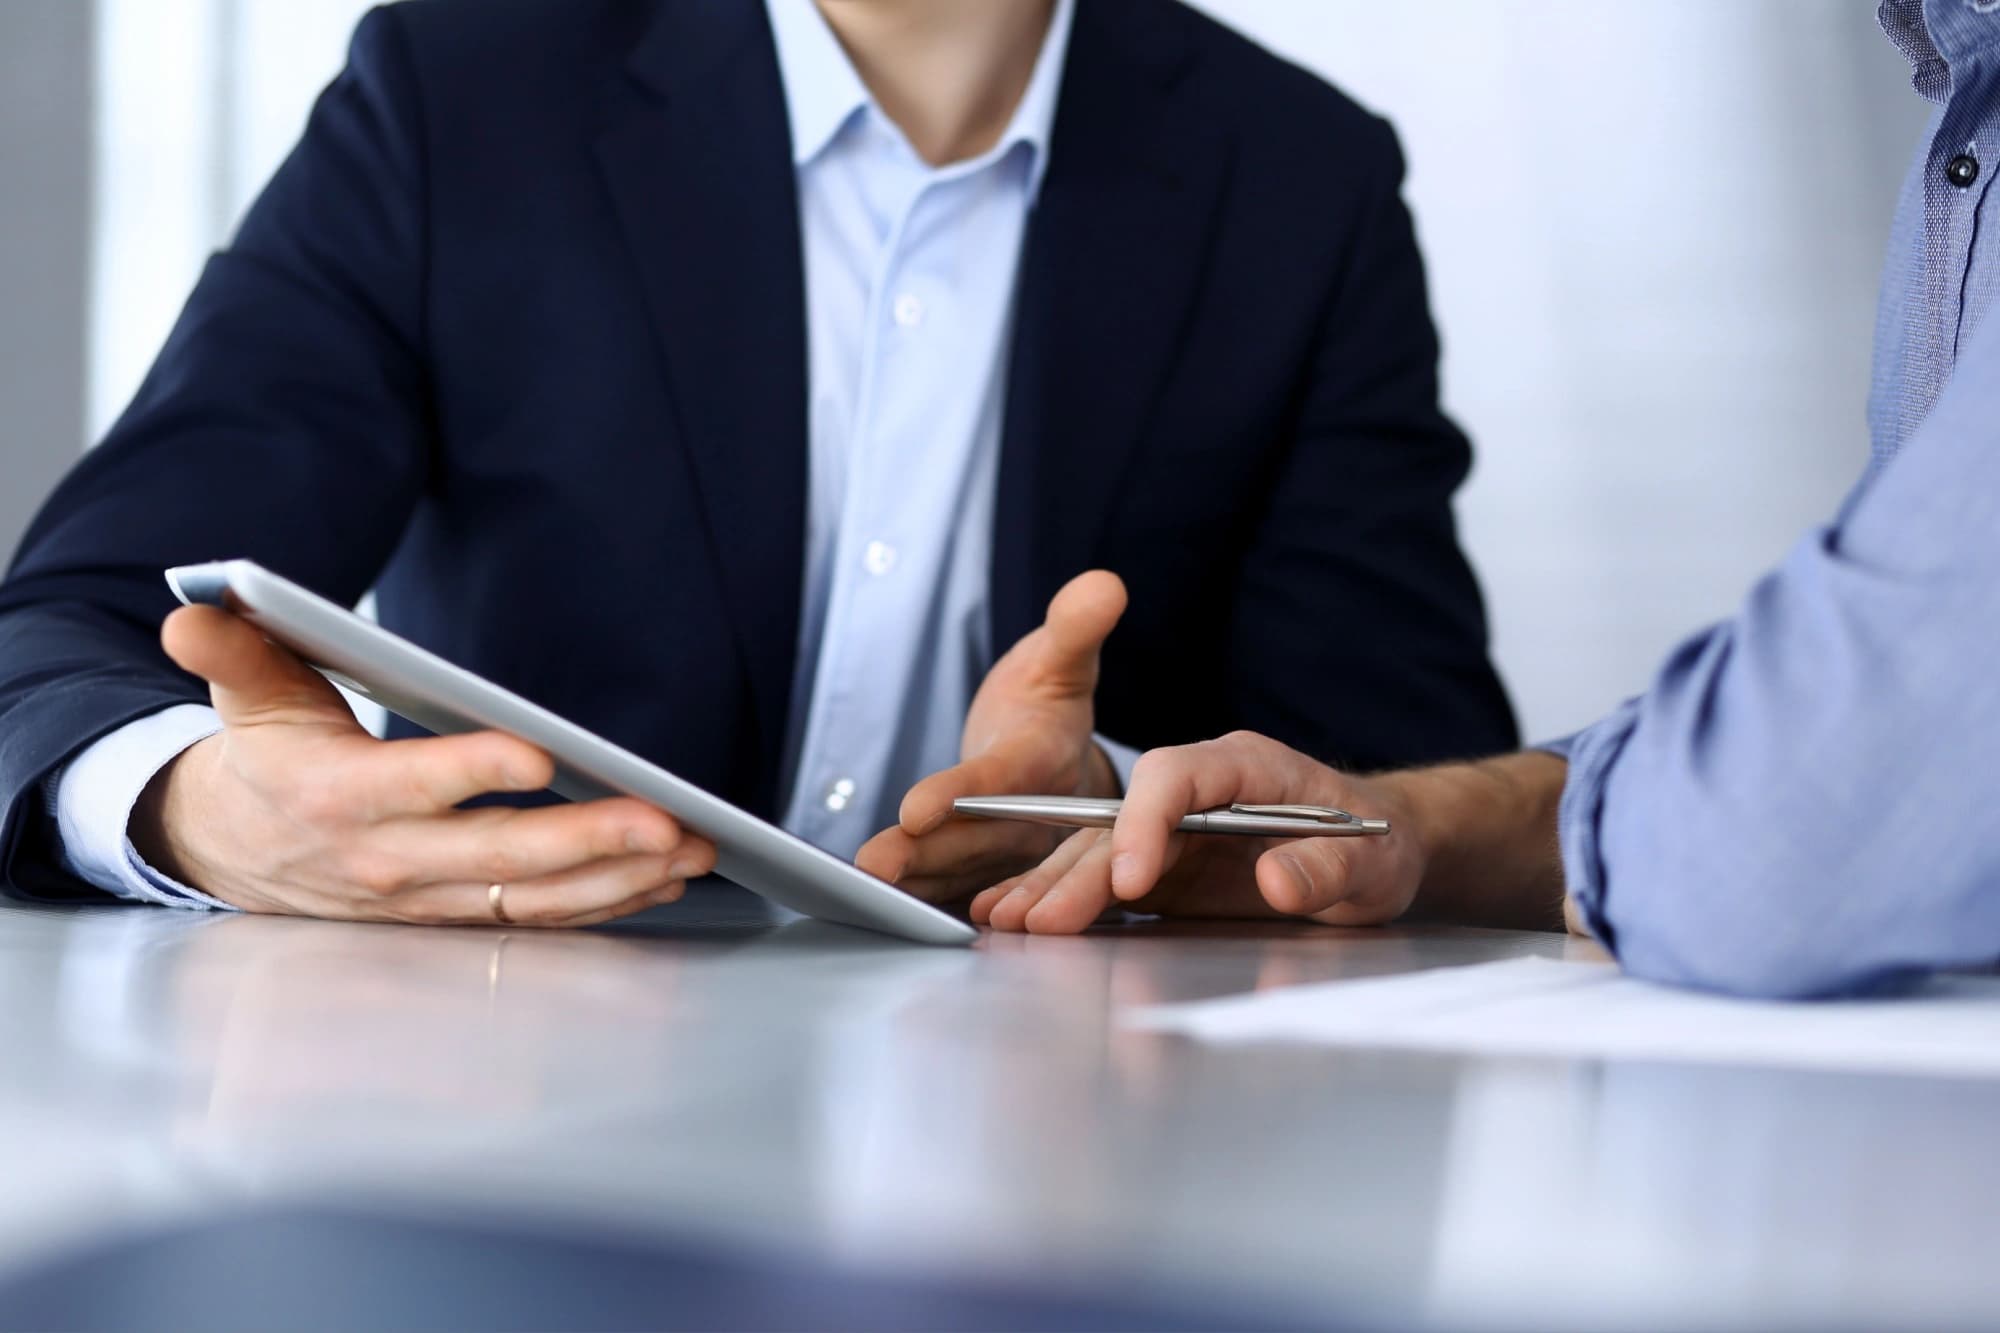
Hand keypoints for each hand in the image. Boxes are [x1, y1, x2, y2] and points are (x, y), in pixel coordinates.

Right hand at [132, 604, 715, 926]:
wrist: (231, 851)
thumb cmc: (263, 757)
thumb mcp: (244, 697)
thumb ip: (231, 652)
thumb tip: (193, 612)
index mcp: (341, 797)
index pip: (415, 786)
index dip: (474, 773)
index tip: (537, 755)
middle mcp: (388, 859)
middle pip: (498, 856)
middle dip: (588, 840)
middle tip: (664, 822)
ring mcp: (426, 898)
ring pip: (532, 900)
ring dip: (617, 879)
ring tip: (689, 852)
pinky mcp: (454, 915)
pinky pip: (539, 919)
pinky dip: (606, 904)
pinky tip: (662, 881)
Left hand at [855, 570, 1127, 902]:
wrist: (1051, 758)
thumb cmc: (1048, 705)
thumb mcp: (1060, 660)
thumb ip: (1073, 628)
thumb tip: (1104, 584)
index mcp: (1045, 762)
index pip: (1001, 782)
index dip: (961, 797)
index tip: (916, 808)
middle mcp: (1034, 819)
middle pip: (976, 840)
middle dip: (926, 857)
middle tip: (876, 868)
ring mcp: (1009, 853)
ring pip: (958, 871)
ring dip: (913, 881)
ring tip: (867, 884)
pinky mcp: (983, 871)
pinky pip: (949, 888)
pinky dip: (919, 898)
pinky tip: (875, 907)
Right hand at [971, 731, 1429, 933]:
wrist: (1378, 856)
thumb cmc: (1379, 848)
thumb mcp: (1373, 863)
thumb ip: (1328, 867)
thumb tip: (1276, 879)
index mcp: (1244, 765)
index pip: (1176, 775)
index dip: (1145, 823)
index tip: (1133, 880)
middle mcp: (1197, 792)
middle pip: (1123, 821)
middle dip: (1079, 871)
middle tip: (1042, 922)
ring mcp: (1175, 831)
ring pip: (1101, 852)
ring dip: (1053, 887)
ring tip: (1004, 922)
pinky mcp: (1165, 869)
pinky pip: (1105, 882)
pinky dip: (1063, 900)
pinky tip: (1016, 920)